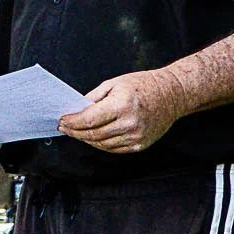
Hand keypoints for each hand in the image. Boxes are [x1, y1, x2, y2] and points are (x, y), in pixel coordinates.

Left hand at [59, 70, 186, 152]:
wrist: (172, 94)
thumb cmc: (142, 85)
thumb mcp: (113, 83)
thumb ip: (93, 98)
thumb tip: (76, 110)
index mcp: (121, 105)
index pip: (89, 120)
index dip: (71, 122)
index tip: (61, 120)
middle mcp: (129, 124)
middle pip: (93, 134)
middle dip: (75, 131)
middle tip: (64, 127)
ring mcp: (136, 136)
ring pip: (102, 144)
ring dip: (86, 139)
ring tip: (76, 132)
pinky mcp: (140, 145)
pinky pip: (114, 149)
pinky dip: (100, 144)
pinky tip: (92, 137)